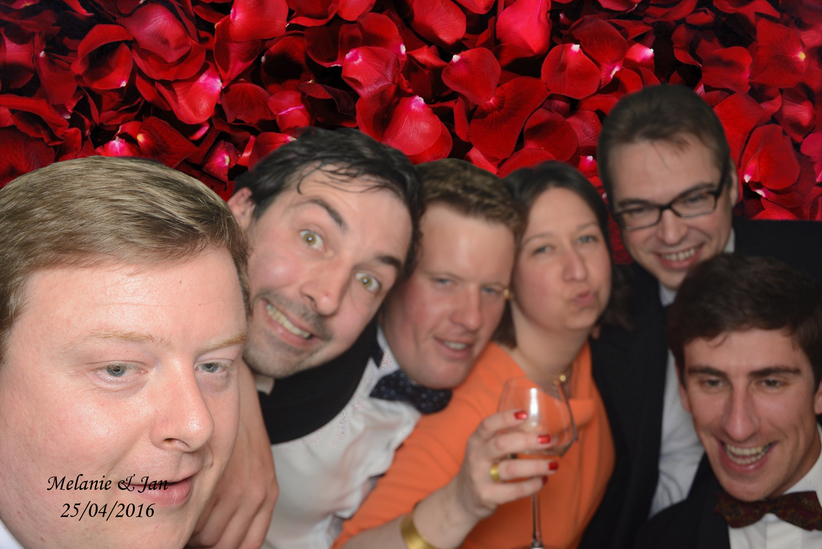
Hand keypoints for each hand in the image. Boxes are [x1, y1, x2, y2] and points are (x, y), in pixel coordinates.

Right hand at [188, 362, 277, 548]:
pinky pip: (195, 518)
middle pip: (221, 544)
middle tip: (190, 534)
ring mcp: (236, 488)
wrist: (236, 398)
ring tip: (181, 519)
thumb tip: (218, 535)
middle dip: (204, 544)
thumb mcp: (252, 468)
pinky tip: (178, 506)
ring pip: (205, 536)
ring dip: (191, 532)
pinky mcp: (215, 478)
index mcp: (266, 495)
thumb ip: (243, 500)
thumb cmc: (239, 434)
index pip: (247, 545)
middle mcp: (254, 495)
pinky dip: (184, 519)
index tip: (211, 546)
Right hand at [451, 409, 556, 521]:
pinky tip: (542, 480)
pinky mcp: (487, 496)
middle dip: (527, 441)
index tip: (525, 414)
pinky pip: (514, 491)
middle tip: (548, 440)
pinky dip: (532, 485)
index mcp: (476, 441)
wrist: (462, 499)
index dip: (506, 418)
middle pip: (502, 444)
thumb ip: (503, 439)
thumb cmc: (481, 468)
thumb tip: (537, 429)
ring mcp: (479, 477)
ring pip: (511, 469)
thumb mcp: (483, 449)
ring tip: (553, 465)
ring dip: (536, 466)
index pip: (487, 425)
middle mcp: (476, 457)